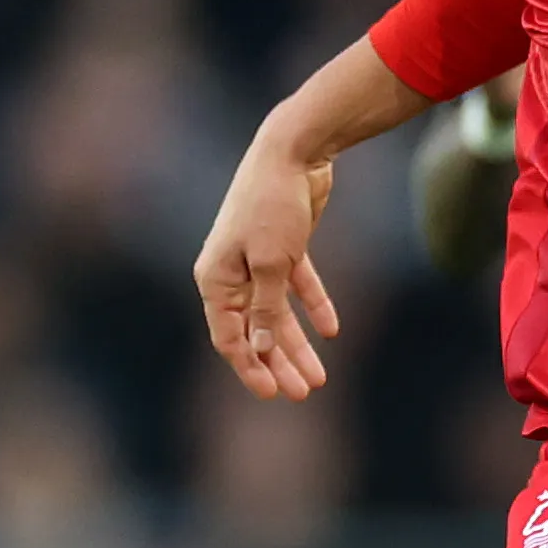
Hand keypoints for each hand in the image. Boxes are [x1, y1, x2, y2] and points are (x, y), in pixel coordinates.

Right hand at [193, 132, 345, 400]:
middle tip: (303, 392)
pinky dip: (313, 306)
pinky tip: (331, 331)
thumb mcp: (271, 262)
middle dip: (278, 363)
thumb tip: (259, 349)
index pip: (228, 337)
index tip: (272, 395)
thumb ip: (267, 308)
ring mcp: (259, 261)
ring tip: (320, 376)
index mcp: (216, 279)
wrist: (293, 152)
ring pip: (278, 314)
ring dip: (297, 344)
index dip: (250, 368)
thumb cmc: (272, 206)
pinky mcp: (285, 248)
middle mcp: (232, 273)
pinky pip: (298, 286)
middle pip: (256, 331)